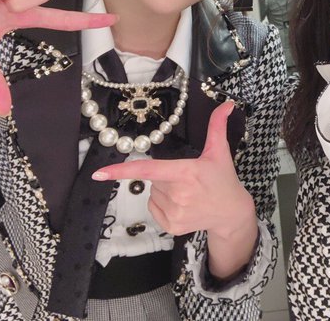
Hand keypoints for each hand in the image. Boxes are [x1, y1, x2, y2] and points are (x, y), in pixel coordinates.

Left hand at [92, 102, 255, 239]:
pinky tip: (183, 205)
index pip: (149, 170)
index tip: (99, 174)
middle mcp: (178, 194)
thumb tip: (228, 104)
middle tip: (188, 179)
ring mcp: (174, 212)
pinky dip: (163, 204)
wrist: (231, 212)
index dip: (122, 171)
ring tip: (188, 193)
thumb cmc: (223, 179)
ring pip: (152, 193)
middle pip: (153, 179)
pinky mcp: (172, 226)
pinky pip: (153, 207)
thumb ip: (218, 125)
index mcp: (186, 172)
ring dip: (164, 190)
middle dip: (166, 176)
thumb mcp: (220, 151)